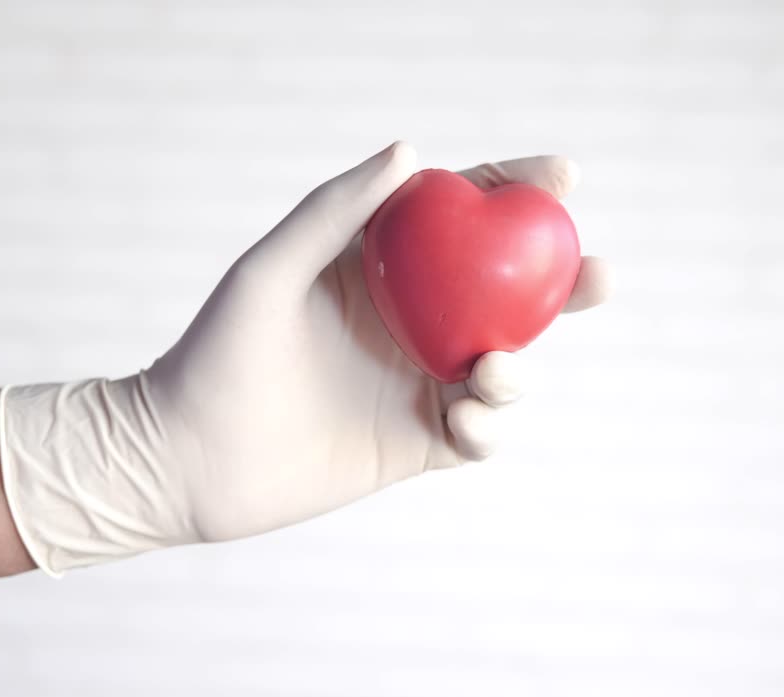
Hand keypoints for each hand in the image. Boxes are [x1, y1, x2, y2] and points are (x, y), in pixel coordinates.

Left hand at [0, 142, 610, 573]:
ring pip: (504, 366)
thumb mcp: (270, 271)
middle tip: (597, 274)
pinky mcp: (414, 444)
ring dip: (521, 367)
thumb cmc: (216, 354)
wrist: (187, 460)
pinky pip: (479, 433)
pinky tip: (465, 421)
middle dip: (561, 281)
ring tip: (492, 370)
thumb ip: (335, 211)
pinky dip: (490, 427)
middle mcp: (407, 323)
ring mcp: (414, 385)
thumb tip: (413, 149)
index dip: (517, 192)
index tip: (561, 178)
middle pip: (504, 294)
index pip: (462, 219)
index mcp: (378, 270)